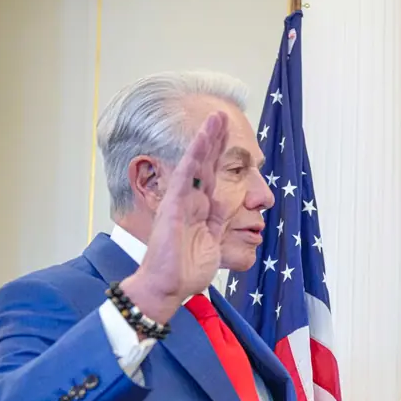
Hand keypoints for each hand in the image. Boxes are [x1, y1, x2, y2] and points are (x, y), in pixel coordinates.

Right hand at [121, 111, 231, 324]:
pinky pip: (185, 175)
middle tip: (222, 115)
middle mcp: (189, 201)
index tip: (232, 138)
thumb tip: (231, 207)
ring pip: (196, 163)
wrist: (168, 285)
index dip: (221, 157)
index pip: (213, 177)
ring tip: (215, 117)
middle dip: (214, 140)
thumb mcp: (213, 241)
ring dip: (206, 139)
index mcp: (199, 209)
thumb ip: (220, 221)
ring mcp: (181, 201)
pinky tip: (202, 139)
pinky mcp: (174, 205)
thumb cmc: (186, 269)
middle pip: (205, 164)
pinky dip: (194, 156)